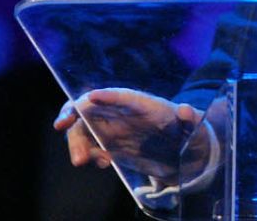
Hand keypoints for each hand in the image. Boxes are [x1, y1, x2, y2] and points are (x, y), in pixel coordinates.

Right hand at [53, 88, 209, 181]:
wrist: (181, 150)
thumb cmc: (188, 133)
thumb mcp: (194, 128)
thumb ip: (190, 119)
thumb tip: (186, 109)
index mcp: (143, 104)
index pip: (123, 96)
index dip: (107, 95)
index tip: (91, 97)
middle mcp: (122, 111)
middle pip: (91, 107)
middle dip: (73, 115)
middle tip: (62, 127)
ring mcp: (113, 126)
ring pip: (83, 127)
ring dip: (76, 141)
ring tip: (82, 161)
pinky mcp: (108, 141)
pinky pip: (88, 144)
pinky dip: (87, 152)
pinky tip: (102, 162)